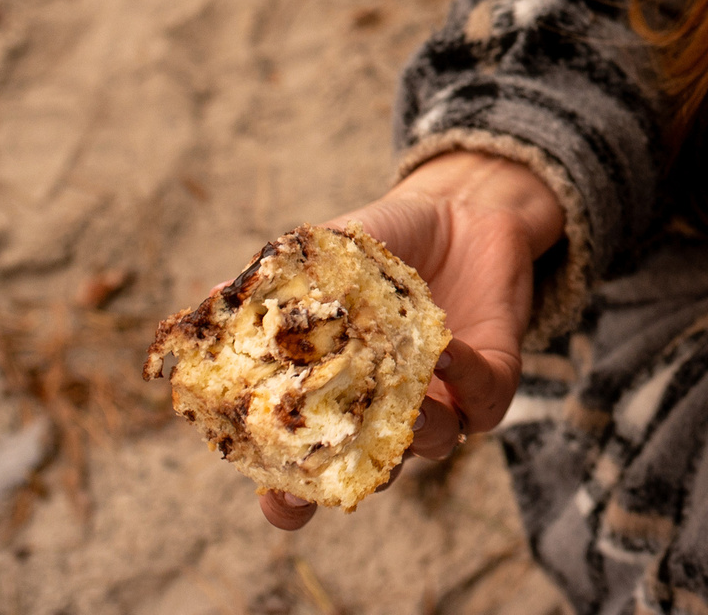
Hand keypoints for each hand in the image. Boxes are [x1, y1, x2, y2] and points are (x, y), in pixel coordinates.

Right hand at [259, 151, 564, 530]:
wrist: (465, 208)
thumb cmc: (387, 241)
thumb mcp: (329, 255)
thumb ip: (282, 280)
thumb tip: (212, 296)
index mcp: (340, 393)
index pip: (309, 468)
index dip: (292, 494)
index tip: (279, 500)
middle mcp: (392, 410)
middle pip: (371, 470)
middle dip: (353, 478)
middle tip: (338, 474)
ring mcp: (446, 398)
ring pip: (435, 442)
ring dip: (420, 430)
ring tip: (407, 400)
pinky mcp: (495, 376)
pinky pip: (487, 400)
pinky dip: (469, 380)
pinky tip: (448, 348)